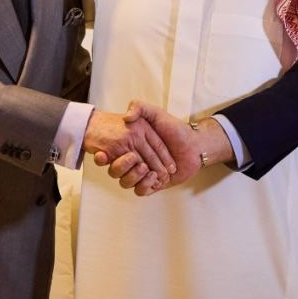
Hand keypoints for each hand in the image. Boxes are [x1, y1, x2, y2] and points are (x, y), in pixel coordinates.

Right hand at [105, 101, 233, 194]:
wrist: (195, 145)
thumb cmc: (176, 128)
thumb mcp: (156, 113)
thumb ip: (140, 108)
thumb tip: (126, 117)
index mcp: (133, 145)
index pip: (115, 153)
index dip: (105, 156)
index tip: (102, 154)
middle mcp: (136, 160)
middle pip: (117, 170)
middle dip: (120, 166)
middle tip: (131, 158)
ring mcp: (143, 173)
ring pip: (126, 182)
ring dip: (133, 176)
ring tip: (144, 167)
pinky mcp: (153, 184)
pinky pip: (140, 191)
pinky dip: (144, 185)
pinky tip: (153, 176)